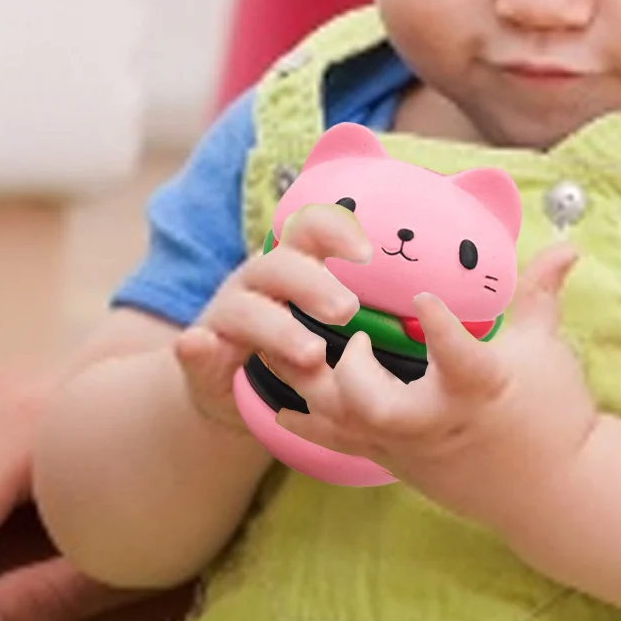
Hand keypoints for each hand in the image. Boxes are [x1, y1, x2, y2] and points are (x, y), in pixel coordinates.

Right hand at [173, 203, 369, 430]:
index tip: (365, 251)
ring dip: (275, 329)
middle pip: (279, 267)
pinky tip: (198, 344)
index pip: (311, 232)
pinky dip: (195, 346)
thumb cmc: (302, 349)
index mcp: (295, 266)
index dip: (334, 231)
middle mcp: (258, 282)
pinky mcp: (201, 352)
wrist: (233, 388)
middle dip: (312, 285)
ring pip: (243, 309)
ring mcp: (226, 314)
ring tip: (312, 355)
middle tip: (347, 311)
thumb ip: (369, 307)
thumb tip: (427, 301)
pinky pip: (193, 346)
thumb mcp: (334, 325)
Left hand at [278, 244, 596, 524]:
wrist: (550, 492)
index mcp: (481, 387)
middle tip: (357, 341)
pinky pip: (336, 444)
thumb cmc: (552, 412)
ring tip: (299, 349)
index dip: (441, 330)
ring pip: (345, 427)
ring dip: (315, 388)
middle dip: (353, 373)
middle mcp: (439, 421)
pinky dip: (303, 420)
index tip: (422, 298)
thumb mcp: (547, 349)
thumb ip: (541, 294)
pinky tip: (276, 396)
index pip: (461, 360)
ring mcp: (411, 446)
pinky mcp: (394, 462)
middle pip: (380, 410)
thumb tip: (568, 246)